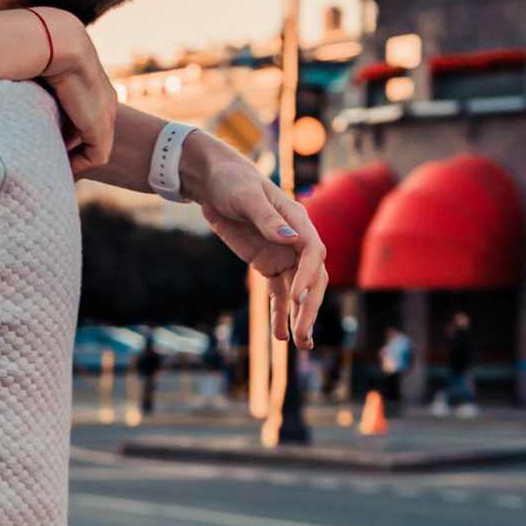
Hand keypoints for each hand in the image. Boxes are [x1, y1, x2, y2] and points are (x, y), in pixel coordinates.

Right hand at [32, 8, 118, 175]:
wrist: (50, 39)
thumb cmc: (26, 46)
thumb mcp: (29, 69)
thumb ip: (23, 82)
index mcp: (86, 78)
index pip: (78, 112)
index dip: (60, 134)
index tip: (39, 148)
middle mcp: (101, 94)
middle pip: (87, 132)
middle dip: (68, 151)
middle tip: (45, 168)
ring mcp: (106, 109)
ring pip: (93, 146)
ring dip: (72, 162)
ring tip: (50, 175)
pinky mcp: (102, 123)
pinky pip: (96, 156)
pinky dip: (78, 168)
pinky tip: (58, 175)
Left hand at [180, 132, 328, 342]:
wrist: (213, 183)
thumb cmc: (232, 181)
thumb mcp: (246, 196)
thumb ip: (267, 219)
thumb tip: (289, 238)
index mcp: (298, 220)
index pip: (312, 252)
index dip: (308, 276)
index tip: (297, 298)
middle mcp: (296, 241)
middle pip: (312, 278)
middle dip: (309, 307)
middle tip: (304, 334)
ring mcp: (283, 255)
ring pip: (298, 291)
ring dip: (299, 317)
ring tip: (300, 344)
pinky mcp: (268, 265)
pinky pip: (278, 293)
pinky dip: (279, 314)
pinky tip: (279, 337)